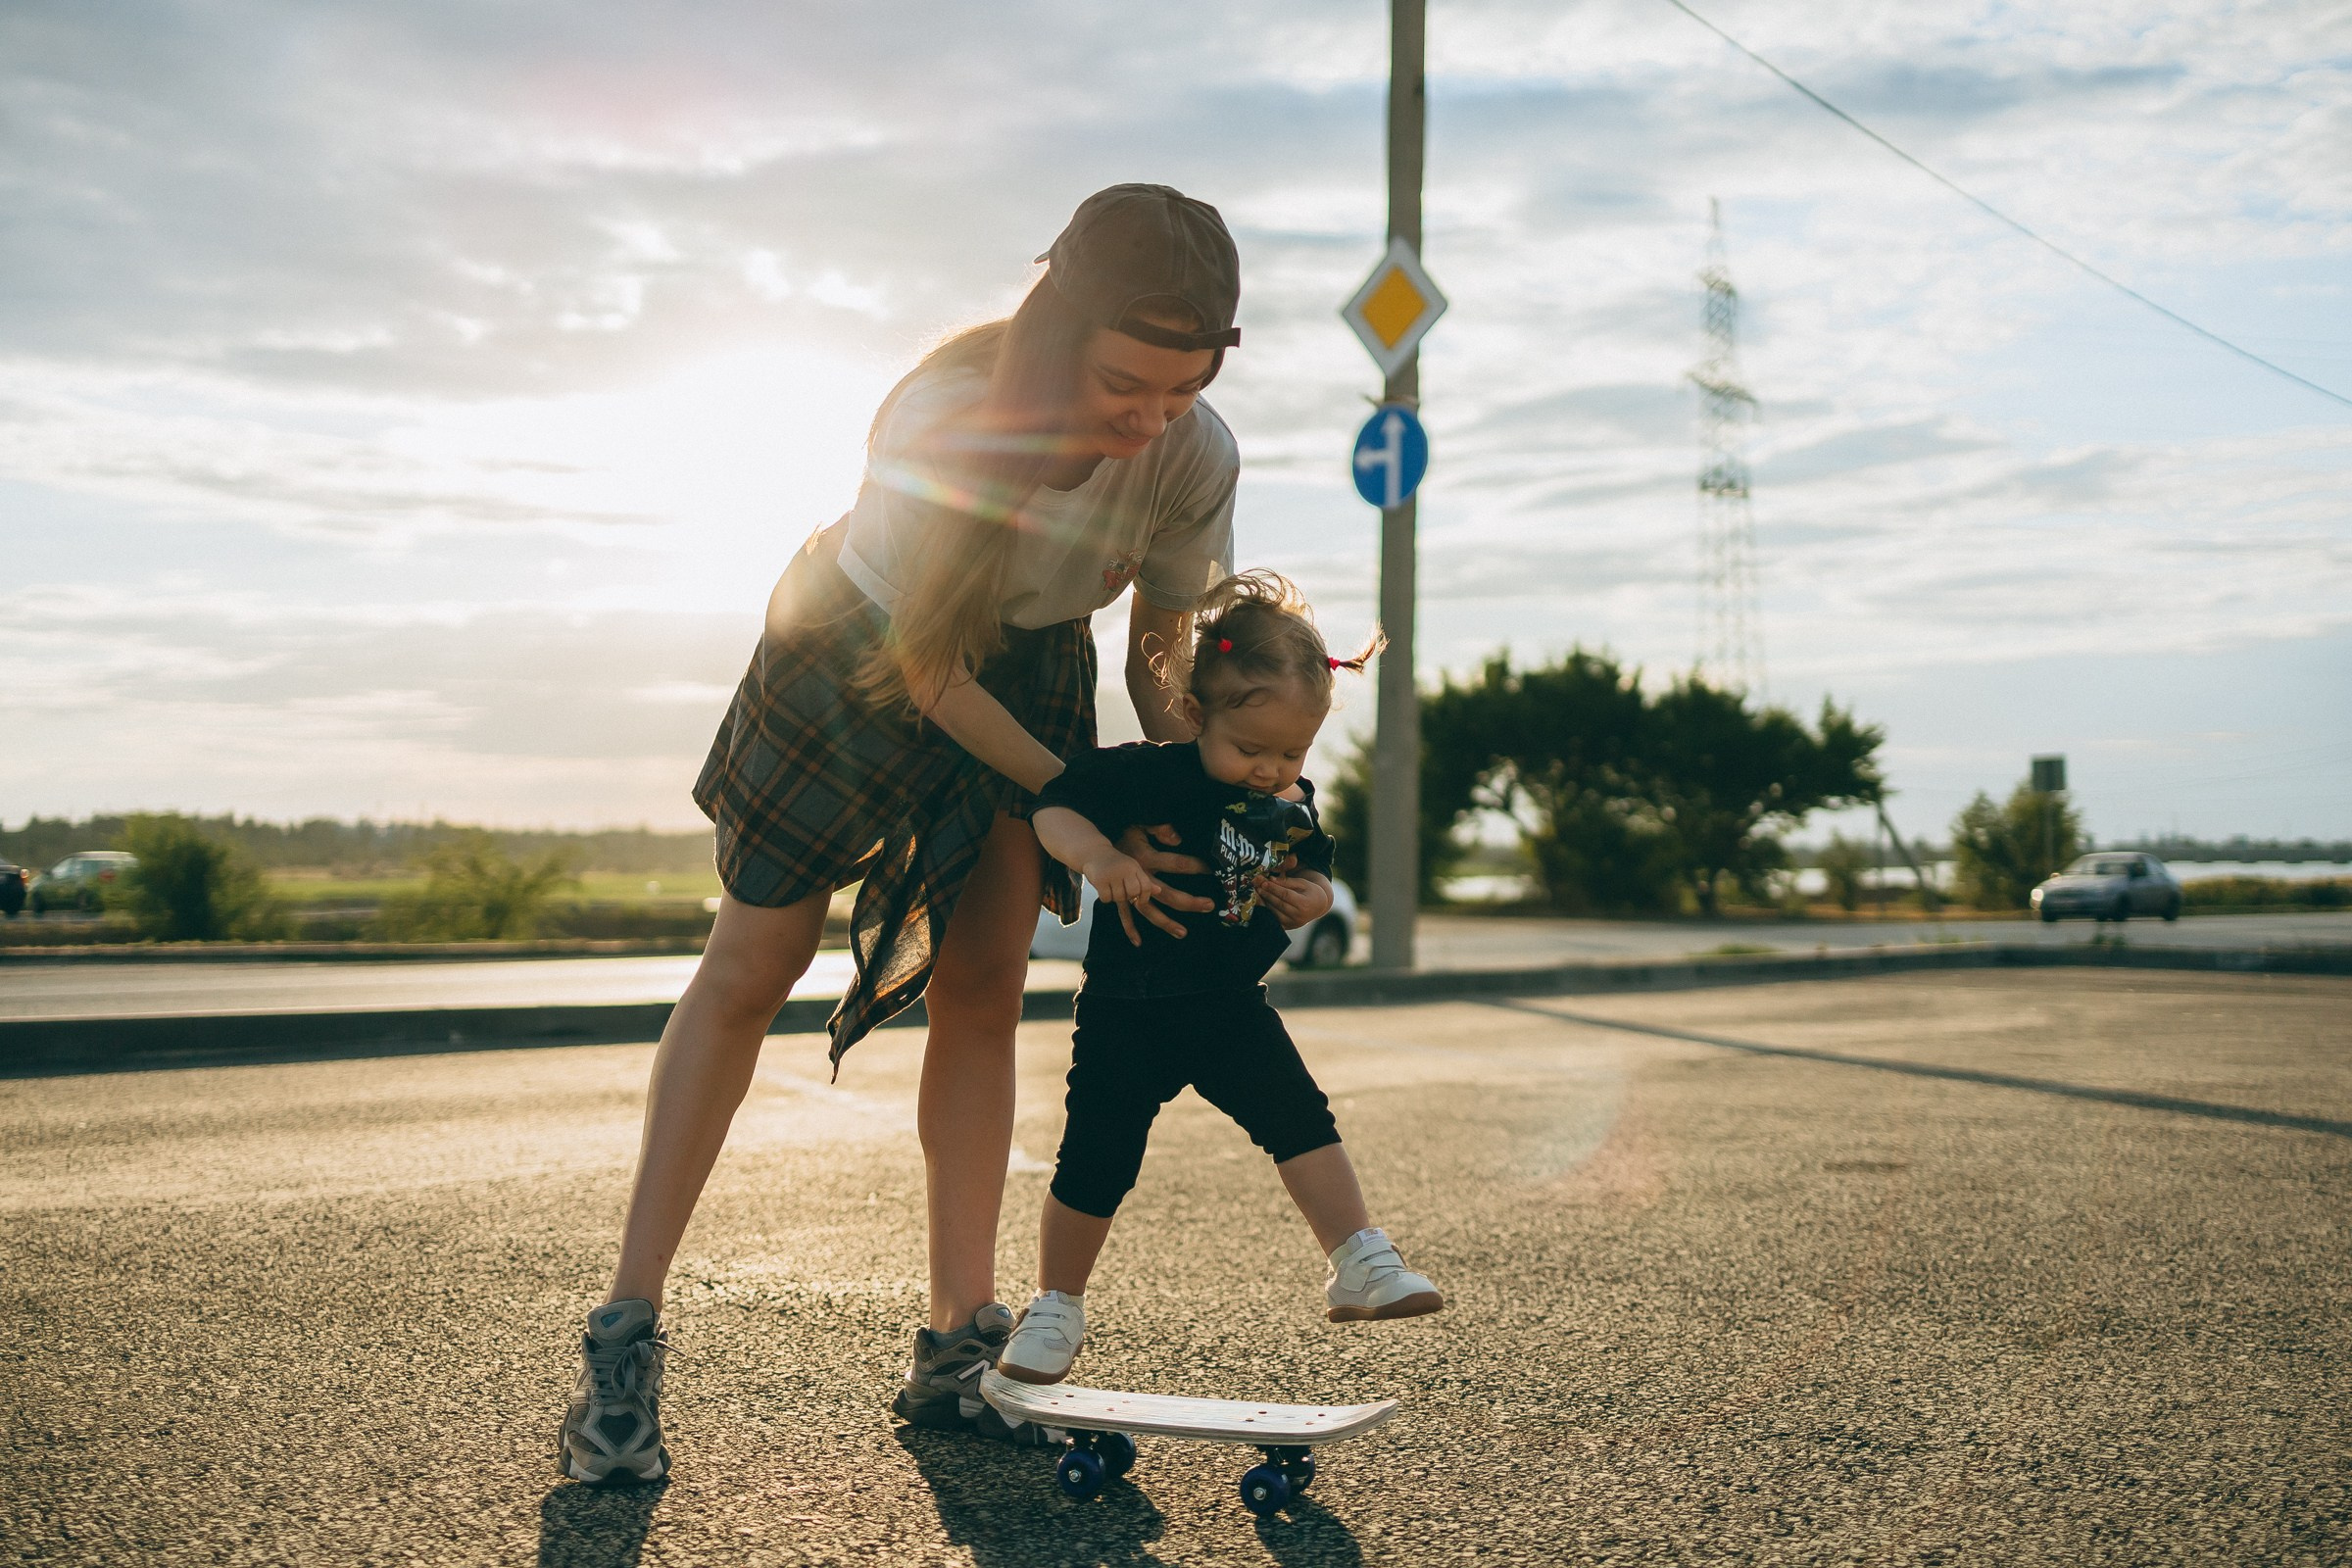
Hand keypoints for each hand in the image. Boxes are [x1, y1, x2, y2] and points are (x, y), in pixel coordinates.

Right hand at [1082, 849, 1170, 947]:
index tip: (1139, 901)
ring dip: (1114, 897)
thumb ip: (1144, 880)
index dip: (1144, 897)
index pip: (1146, 886)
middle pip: (1133, 893)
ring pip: (1119, 897)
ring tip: (1111, 887)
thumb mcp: (1132, 869)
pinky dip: (1105, 897)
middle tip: (1122, 891)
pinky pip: (1106, 898)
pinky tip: (1103, 888)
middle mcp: (1125, 869)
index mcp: (1134, 867)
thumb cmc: (1116, 863)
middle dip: (1128, 897)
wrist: (1094, 852)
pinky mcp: (1100, 880)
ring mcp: (1112, 874)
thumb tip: (1159, 891)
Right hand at [1110, 823, 1213, 939]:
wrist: (1095, 851)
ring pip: (1149, 910)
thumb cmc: (1124, 838)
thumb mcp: (1140, 827)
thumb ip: (1160, 829)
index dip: (1195, 866)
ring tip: (1182, 933)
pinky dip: (1130, 929)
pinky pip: (1125, 916)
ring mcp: (1129, 890)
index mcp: (1147, 858)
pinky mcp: (1119, 897)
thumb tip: (1178, 839)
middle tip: (1209, 905)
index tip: (1211, 870)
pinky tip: (1138, 942)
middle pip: (1168, 893)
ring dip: (1166, 922)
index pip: (1176, 863)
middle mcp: (1140, 877)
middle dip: (1189, 901)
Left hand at [1258, 875, 1332, 930]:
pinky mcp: (1287, 927)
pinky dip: (1266, 911)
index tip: (1264, 882)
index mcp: (1304, 904)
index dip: (1274, 888)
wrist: (1318, 906)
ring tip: (1257, 893)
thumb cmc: (1310, 892)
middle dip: (1267, 894)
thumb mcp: (1302, 883)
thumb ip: (1287, 882)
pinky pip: (1274, 919)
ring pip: (1274, 913)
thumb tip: (1271, 880)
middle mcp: (1299, 916)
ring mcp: (1293, 924)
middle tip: (1257, 886)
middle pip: (1279, 904)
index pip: (1286, 895)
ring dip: (1264, 903)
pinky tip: (1261, 903)